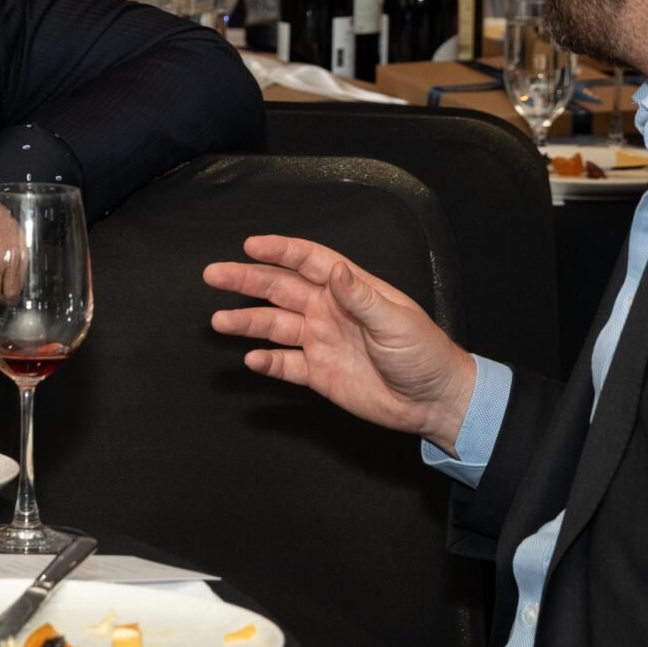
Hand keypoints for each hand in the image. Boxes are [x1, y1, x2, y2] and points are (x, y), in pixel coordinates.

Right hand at [203, 235, 477, 448]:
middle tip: (213, 274)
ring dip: (246, 322)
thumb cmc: (423, 353)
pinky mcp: (319, 374)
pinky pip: (285, 364)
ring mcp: (321, 342)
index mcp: (348, 290)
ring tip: (218, 321)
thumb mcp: (396, 321)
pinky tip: (249, 358)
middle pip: (280, 289)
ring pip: (274, 326)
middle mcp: (328, 311)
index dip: (280, 251)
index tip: (251, 245)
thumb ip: (360, 297)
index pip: (308, 261)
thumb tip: (334, 269)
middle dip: (246, 280)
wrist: (434, 401)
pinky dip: (266, 362)